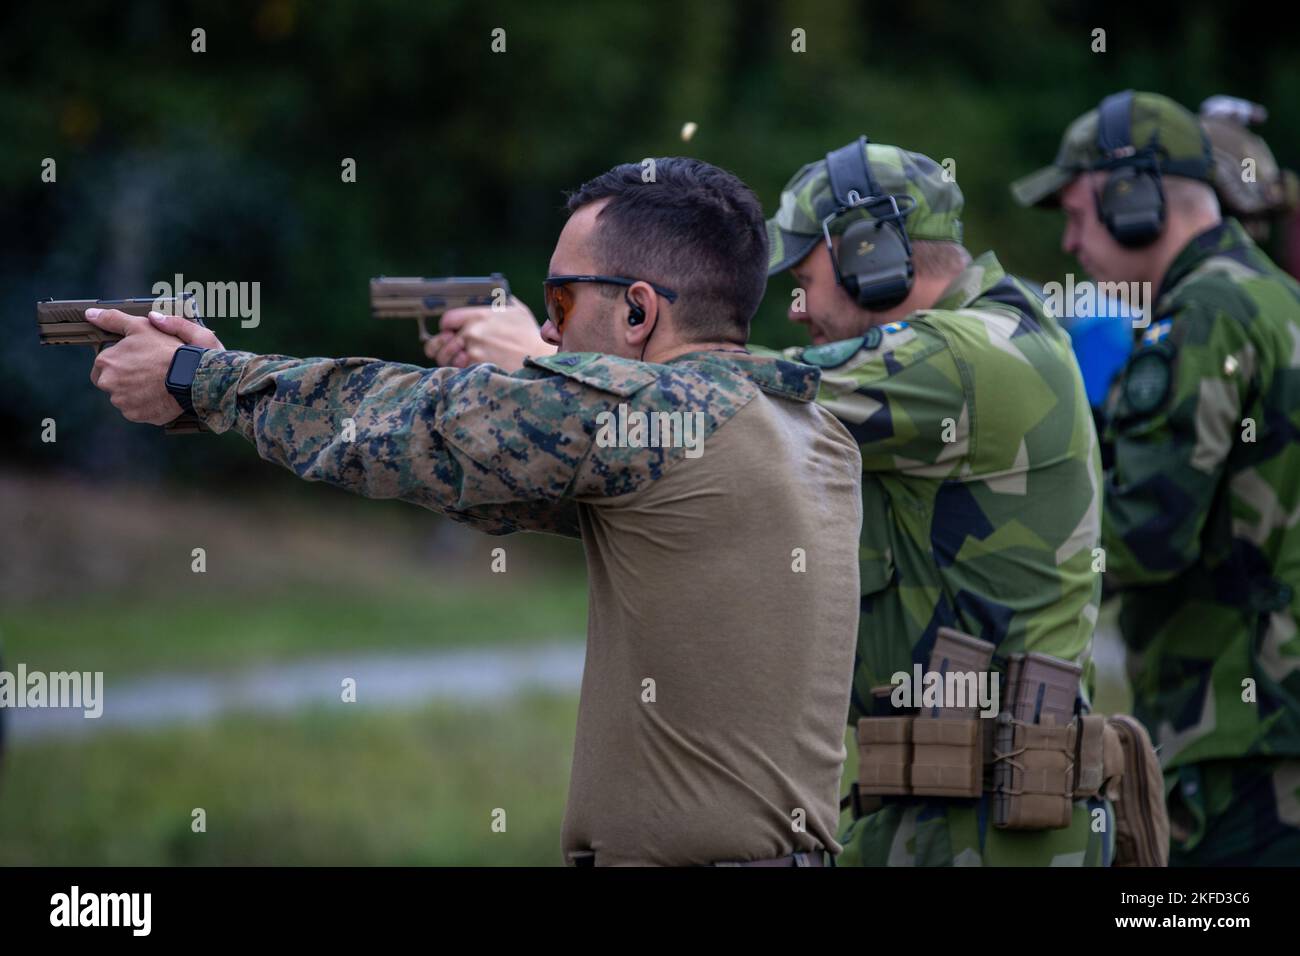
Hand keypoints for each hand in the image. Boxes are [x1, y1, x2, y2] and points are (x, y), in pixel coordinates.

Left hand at [86, 309, 224, 424]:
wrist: (192, 376)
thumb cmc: (168, 350)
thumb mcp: (142, 326)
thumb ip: (113, 319)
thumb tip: (91, 314)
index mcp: (106, 362)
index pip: (102, 364)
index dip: (120, 361)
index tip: (136, 359)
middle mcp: (109, 384)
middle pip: (110, 382)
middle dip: (124, 378)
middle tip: (146, 371)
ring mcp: (123, 402)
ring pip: (124, 398)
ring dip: (135, 392)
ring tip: (155, 383)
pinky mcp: (137, 415)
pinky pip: (137, 411)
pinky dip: (146, 405)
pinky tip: (159, 395)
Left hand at [423, 296, 554, 371]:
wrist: (540, 359)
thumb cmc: (530, 336)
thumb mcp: (517, 311)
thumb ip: (500, 302)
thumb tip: (495, 297)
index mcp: (479, 315)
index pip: (447, 319)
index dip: (446, 328)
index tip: (450, 333)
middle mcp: (472, 332)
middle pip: (443, 342)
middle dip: (444, 348)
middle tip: (451, 352)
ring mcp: (473, 351)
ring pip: (447, 359)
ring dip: (450, 362)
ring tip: (460, 363)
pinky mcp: (476, 368)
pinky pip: (457, 371)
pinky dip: (460, 372)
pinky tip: (471, 370)